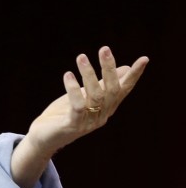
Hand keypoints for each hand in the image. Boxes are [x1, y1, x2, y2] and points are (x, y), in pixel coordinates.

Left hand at [11, 46, 148, 187]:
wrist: (43, 138)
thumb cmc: (64, 114)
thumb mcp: (85, 96)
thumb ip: (102, 83)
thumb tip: (124, 67)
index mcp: (107, 107)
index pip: (124, 89)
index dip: (134, 75)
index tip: (144, 59)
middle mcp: (102, 115)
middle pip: (111, 90)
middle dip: (109, 69)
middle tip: (104, 49)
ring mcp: (88, 122)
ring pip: (95, 96)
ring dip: (88, 75)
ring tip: (81, 57)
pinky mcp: (72, 125)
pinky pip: (77, 106)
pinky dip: (73, 89)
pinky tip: (68, 74)